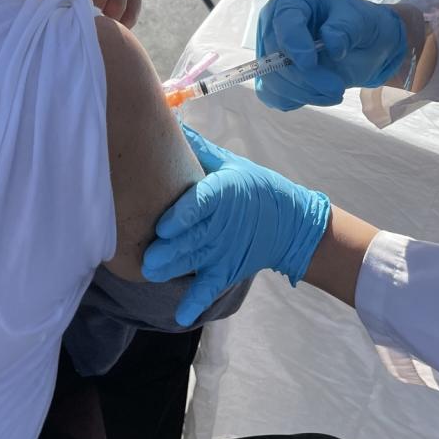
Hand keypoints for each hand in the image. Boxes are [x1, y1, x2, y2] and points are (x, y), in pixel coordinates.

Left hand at [142, 126, 329, 326]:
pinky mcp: (227, 269)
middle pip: (193, 238)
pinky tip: (181, 315)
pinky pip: (211, 287)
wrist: (291, 222)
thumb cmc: (252, 186)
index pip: (202, 204)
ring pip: (196, 261)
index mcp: (224, 194)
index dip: (182, 216)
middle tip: (146, 257)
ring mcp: (225, 250)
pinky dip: (197, 302)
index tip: (163, 225)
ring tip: (151, 274)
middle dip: (169, 248)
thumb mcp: (229, 163)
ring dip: (174, 270)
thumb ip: (199, 150)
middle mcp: (223, 225)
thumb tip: (172, 123)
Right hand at [255, 0, 406, 110]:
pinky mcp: (272, 72)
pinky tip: (317, 95)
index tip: (309, 63)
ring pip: (272, 77)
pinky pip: (272, 93)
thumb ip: (347, 28)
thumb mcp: (363, 20)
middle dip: (304, 76)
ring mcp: (270, 48)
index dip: (293, 42)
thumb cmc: (363, 25)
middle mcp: (274, 20)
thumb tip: (332, 44)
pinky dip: (294, 100)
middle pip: (274, 53)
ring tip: (334, 92)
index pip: (284, 20)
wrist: (366, 47)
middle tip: (336, 89)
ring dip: (303, 92)